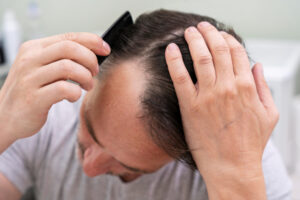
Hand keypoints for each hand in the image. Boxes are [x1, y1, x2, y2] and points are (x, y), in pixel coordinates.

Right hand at [0, 33, 109, 147]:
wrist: (5, 117)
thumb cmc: (30, 92)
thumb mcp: (41, 68)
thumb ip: (61, 59)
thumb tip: (93, 53)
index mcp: (34, 48)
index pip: (68, 37)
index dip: (92, 41)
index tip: (105, 49)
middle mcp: (30, 60)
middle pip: (70, 48)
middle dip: (90, 59)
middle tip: (95, 72)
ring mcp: (29, 79)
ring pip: (68, 67)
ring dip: (86, 77)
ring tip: (87, 85)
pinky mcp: (33, 98)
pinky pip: (64, 89)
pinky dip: (76, 93)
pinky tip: (73, 97)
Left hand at [165, 22, 277, 198]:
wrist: (232, 167)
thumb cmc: (250, 144)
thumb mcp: (269, 115)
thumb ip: (263, 88)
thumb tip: (257, 66)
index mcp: (246, 87)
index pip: (237, 52)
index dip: (228, 39)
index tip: (220, 35)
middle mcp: (227, 87)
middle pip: (218, 49)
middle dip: (209, 33)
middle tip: (201, 26)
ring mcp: (208, 96)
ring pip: (201, 58)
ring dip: (194, 40)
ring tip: (188, 31)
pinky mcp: (190, 106)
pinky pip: (180, 77)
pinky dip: (174, 60)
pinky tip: (171, 49)